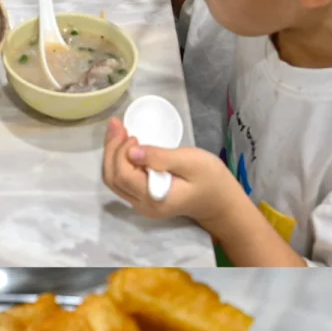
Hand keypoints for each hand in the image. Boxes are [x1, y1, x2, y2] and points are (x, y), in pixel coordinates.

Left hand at [102, 118, 241, 233]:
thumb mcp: (191, 162)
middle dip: (111, 150)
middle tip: (116, 124)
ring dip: (112, 155)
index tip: (132, 133)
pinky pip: (122, 181)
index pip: (123, 175)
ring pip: (114, 180)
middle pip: (113, 179)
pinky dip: (119, 162)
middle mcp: (142, 206)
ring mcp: (141, 204)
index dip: (120, 152)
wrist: (220, 200)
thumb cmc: (210, 179)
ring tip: (118, 131)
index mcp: (154, 198)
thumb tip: (131, 152)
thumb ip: (160, 158)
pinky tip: (124, 145)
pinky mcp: (142, 199)